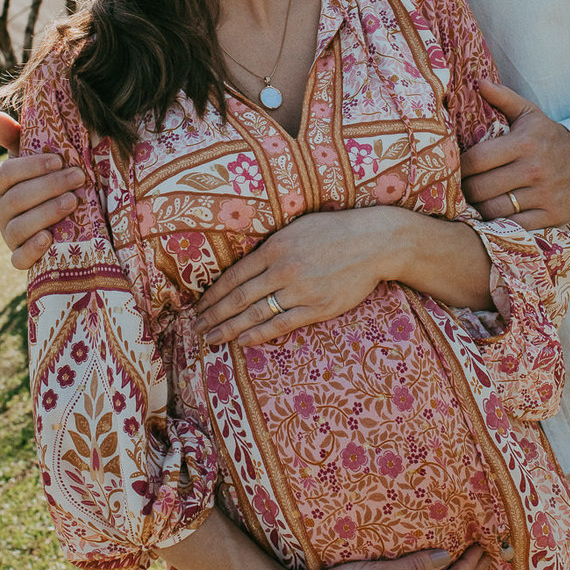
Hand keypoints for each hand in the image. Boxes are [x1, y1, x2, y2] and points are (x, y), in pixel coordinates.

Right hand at [0, 112, 83, 271]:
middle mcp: (0, 211)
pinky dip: (32, 250)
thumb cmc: (49, 182)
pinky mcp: (21, 259)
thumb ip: (18, 138)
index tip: (60, 160)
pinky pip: (18, 260)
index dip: (31, 167)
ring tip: (73, 202)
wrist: (67, 223)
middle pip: (16, 199)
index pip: (6, 174)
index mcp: (1, 185)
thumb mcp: (37, 160)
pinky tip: (49, 238)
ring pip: (18, 228)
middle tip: (79, 178)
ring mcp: (9, 236)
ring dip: (46, 213)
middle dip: (49, 186)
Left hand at [194, 207, 401, 346]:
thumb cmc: (334, 230)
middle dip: (214, 315)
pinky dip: (259, 335)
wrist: (374, 242)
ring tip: (211, 339)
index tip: (199, 306)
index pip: (234, 276)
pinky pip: (282, 325)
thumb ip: (270, 247)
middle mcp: (284, 270)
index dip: (214, 294)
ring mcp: (301, 291)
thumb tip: (244, 265)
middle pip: (239, 298)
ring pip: (256, 315)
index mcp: (275, 247)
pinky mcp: (318, 308)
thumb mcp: (296, 228)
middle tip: (195, 328)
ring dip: (230, 329)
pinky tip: (243, 341)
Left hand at [460, 83, 569, 228]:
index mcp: (523, 143)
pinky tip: (493, 217)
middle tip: (460, 189)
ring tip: (473, 203)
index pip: (476, 160)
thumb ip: (503, 98)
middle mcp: (533, 170)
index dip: (459, 167)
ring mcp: (543, 195)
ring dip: (479, 209)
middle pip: (481, 188)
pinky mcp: (552, 215)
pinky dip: (499, 224)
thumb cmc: (548, 137)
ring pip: (494, 210)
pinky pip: (515, 226)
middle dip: (465, 191)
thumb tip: (478, 82)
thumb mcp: (529, 113)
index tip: (453, 169)